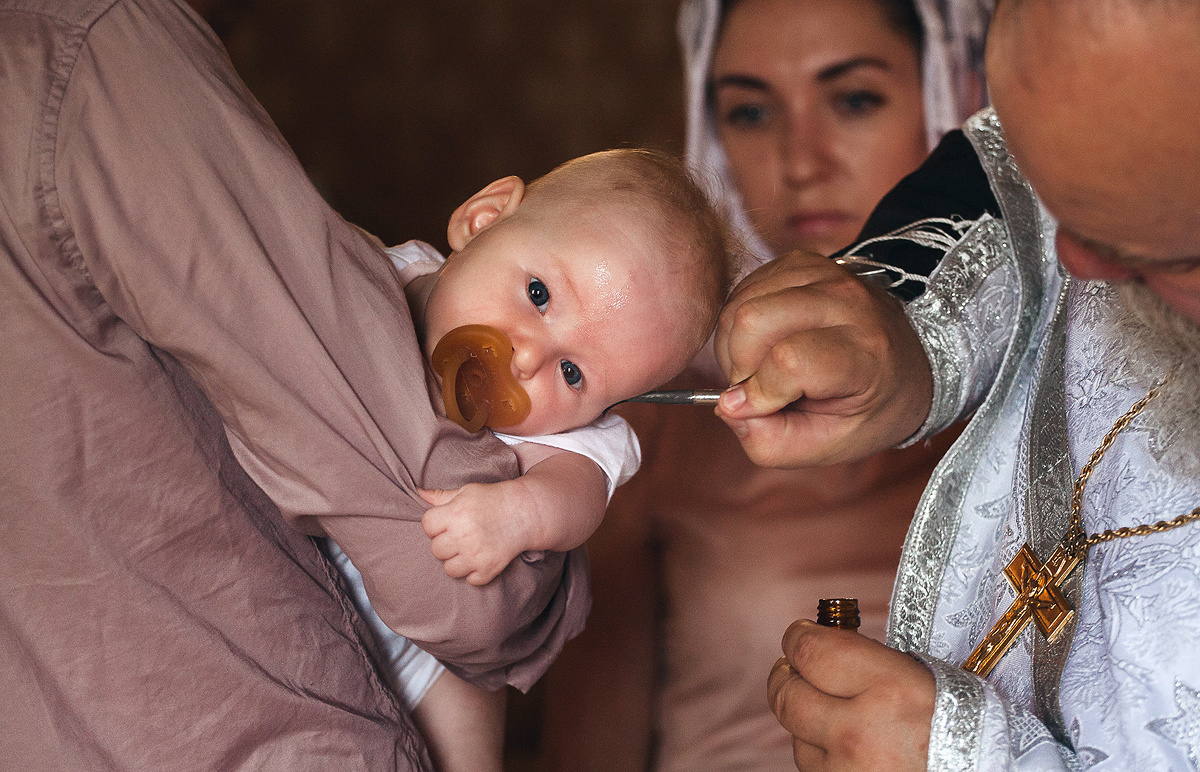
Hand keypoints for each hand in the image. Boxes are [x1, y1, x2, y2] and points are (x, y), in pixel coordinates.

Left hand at [419, 484, 528, 585]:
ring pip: (449, 569)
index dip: (435, 525)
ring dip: (457, 560)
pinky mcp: (489, 569)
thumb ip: (441, 496)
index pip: (427, 526)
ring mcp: (476, 554)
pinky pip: (469, 580)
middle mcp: (464, 535)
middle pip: (436, 550)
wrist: (525, 512)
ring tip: (468, 548)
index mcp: (455, 513)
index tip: (446, 522)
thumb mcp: (466, 491)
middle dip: (445, 543)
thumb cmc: (492, 499)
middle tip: (460, 535)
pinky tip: (481, 558)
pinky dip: (474, 572)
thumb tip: (418, 492)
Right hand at [713, 251, 932, 466]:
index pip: (790, 359)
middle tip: (758, 387)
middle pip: (753, 320)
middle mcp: (847, 303)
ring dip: (736, 345)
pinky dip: (741, 323)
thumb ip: (772, 441)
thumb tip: (728, 407)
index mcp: (865, 354)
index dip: (760, 392)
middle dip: (738, 364)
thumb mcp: (829, 446)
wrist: (905, 359)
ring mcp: (825, 275)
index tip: (760, 409)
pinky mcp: (801, 262)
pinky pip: (744, 290)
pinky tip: (764, 342)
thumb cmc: (867, 408)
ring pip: (742, 304)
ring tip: (762, 366)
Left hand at [768, 620, 934, 770]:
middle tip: (792, 669)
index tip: (800, 633)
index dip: (797, 637)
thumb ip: (870, 663)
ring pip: (796, 737)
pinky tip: (849, 749)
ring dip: (807, 722)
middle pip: (787, 695)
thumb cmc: (965, 729)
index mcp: (889, 689)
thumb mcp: (926, 680)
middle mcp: (860, 732)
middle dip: (785, 677)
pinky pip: (813, 769)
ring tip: (838, 716)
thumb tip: (822, 644)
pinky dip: (823, 756)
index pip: (811, 652)